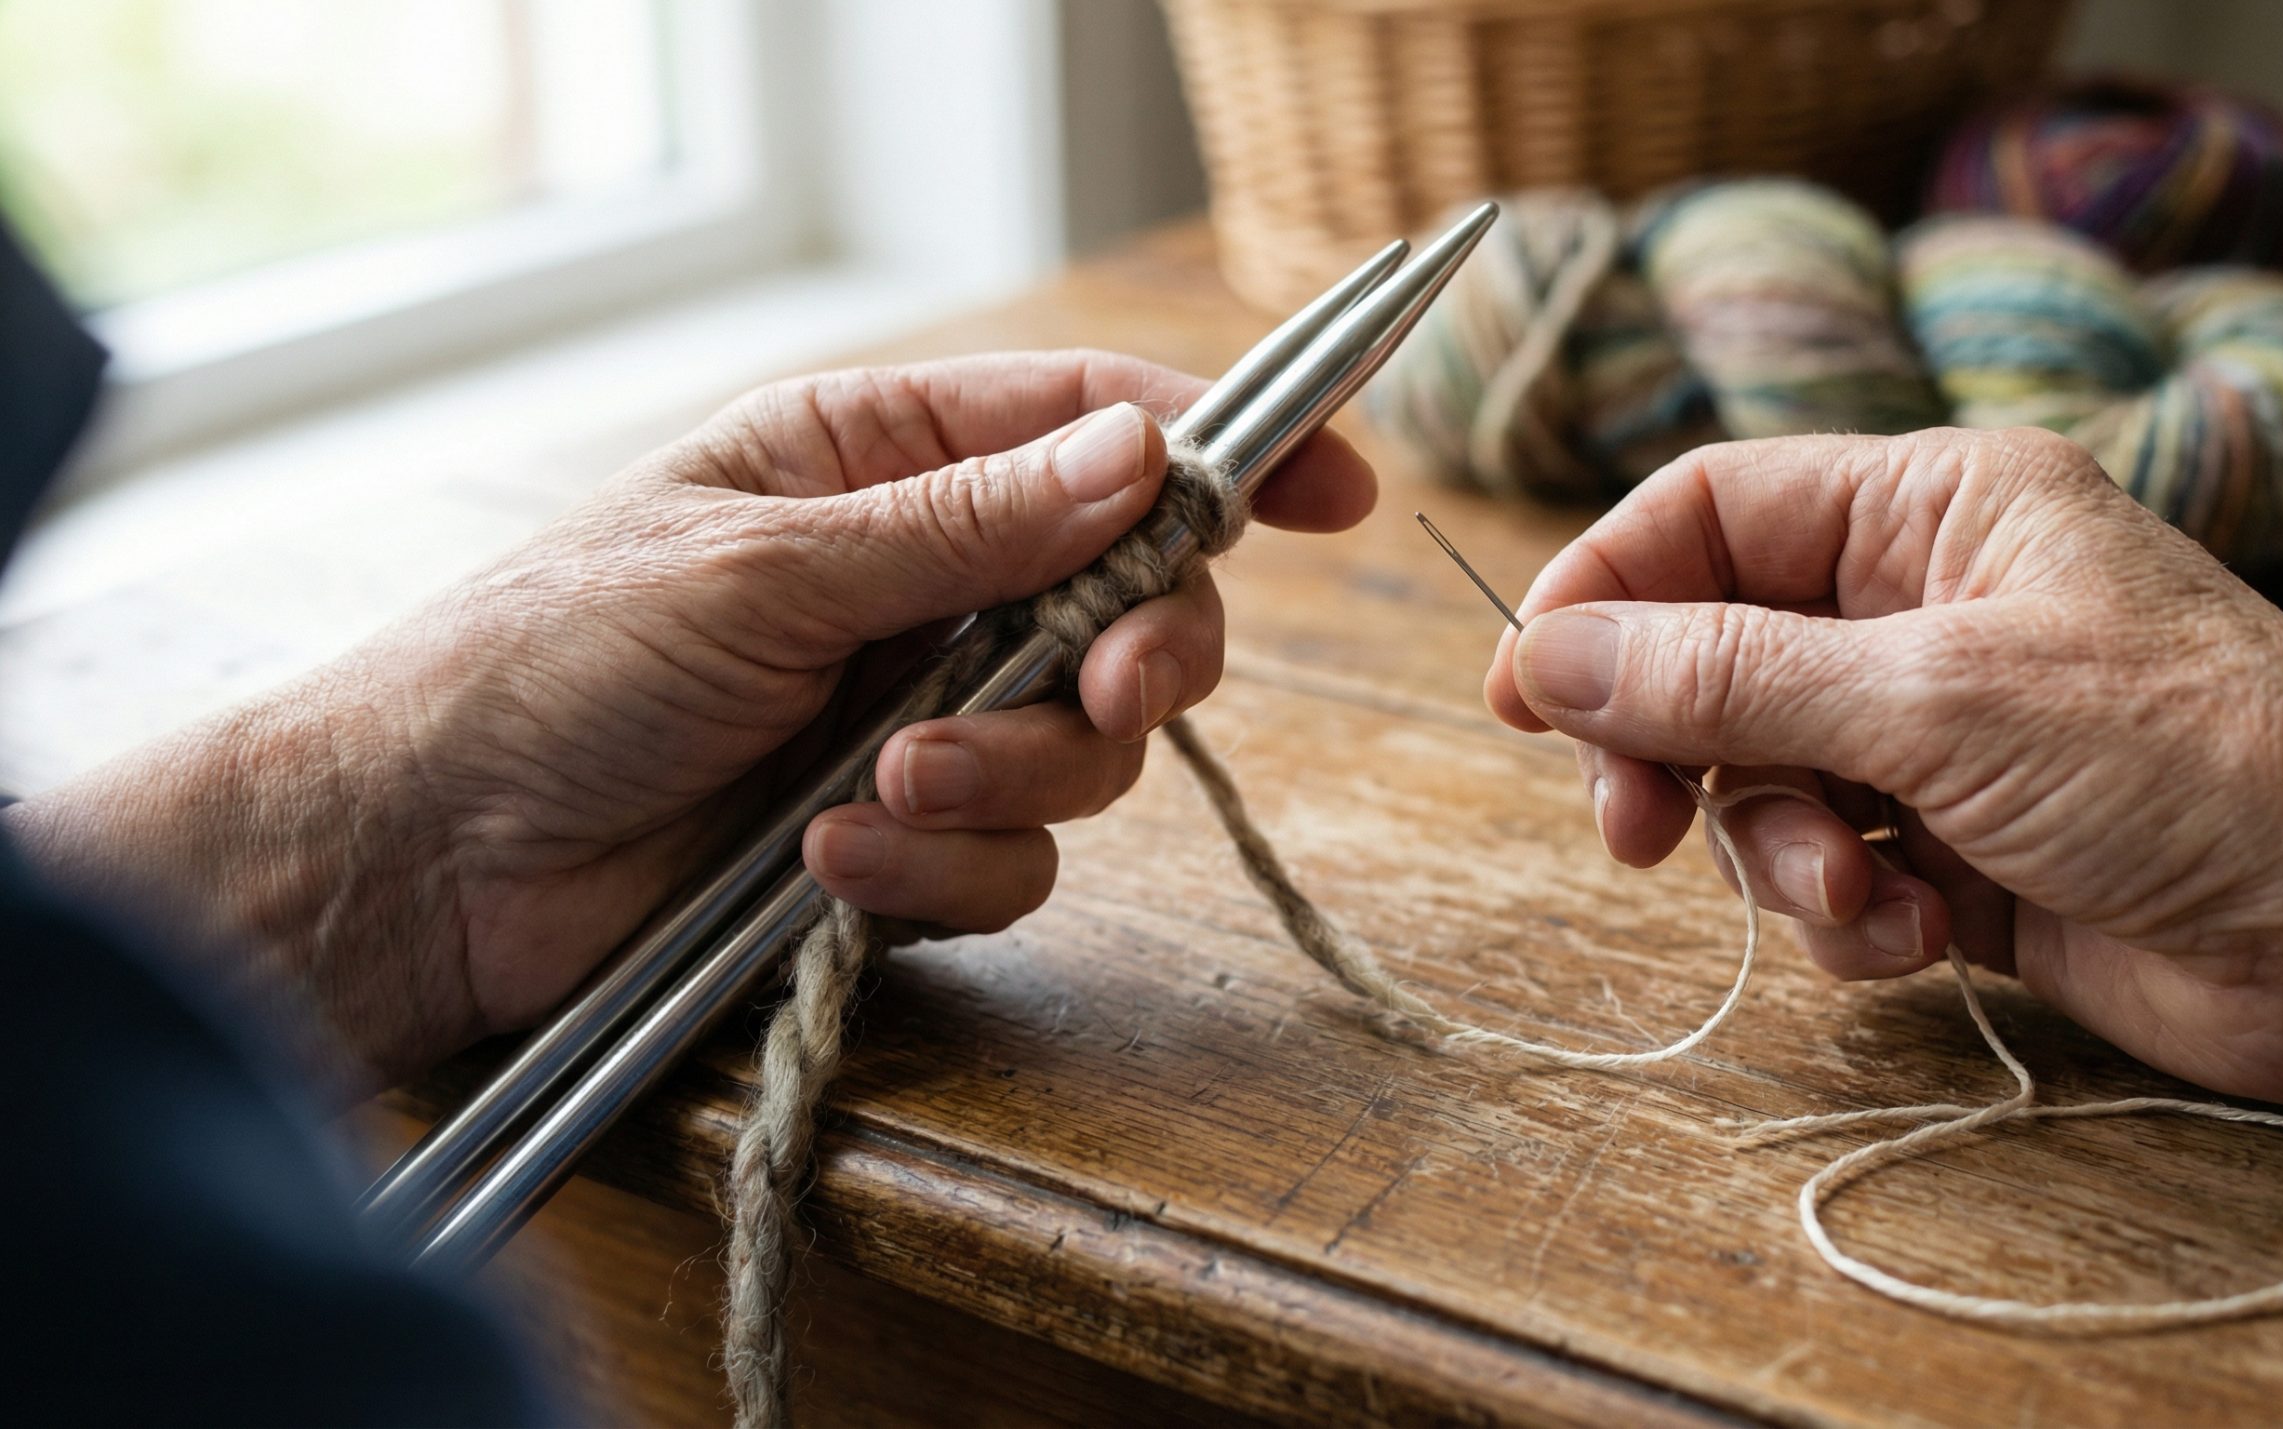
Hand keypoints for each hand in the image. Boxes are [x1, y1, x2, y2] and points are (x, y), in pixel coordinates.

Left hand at [12, 350, 1373, 1087]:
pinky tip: (827, 859)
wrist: (432, 862)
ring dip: (1006, 779)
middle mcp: (921, 580)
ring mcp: (916, 712)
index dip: (1228, 450)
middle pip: (1129, 603)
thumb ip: (966, 525)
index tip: (1336, 487)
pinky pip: (1009, 860)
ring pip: (1083, 751)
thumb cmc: (550, 662)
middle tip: (1105, 693)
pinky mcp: (898, 839)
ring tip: (878, 789)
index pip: (1094, 428)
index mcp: (878, 459)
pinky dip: (940, 868)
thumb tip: (1142, 455)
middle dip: (1133, 657)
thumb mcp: (763, 567)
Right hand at [1483, 428, 2282, 1182]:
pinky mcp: (1955, 851)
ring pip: (1762, 782)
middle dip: (1673, 751)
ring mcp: (1936, 735)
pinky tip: (1928, 937)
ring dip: (1787, 857)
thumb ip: (1728, 676)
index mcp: (1929, 509)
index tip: (1520, 694)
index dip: (1602, 593)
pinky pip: (1830, 873)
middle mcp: (1922, 609)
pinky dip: (1853, 917)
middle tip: (1636, 830)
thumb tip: (1548, 654)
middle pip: (1709, 657)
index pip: (1709, 515)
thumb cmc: (2193, 761)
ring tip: (1870, 896)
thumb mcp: (1935, 698)